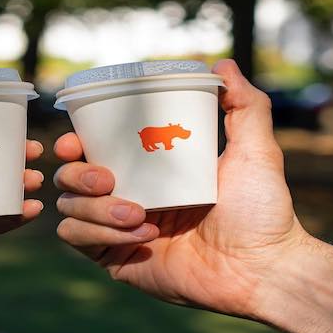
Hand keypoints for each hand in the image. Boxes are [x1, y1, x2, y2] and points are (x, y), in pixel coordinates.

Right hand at [53, 59, 309, 318]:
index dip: (74, 142)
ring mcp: (117, 231)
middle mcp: (127, 197)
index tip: (74, 139)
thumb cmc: (262, 209)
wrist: (264, 267)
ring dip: (95, 209)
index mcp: (148, 170)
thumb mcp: (255, 150)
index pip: (94, 150)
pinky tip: (145, 236)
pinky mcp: (116, 260)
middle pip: (70, 178)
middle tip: (108, 178)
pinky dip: (101, 234)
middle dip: (78, 175)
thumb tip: (222, 65)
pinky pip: (79, 241)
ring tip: (139, 214)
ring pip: (69, 209)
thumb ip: (245, 105)